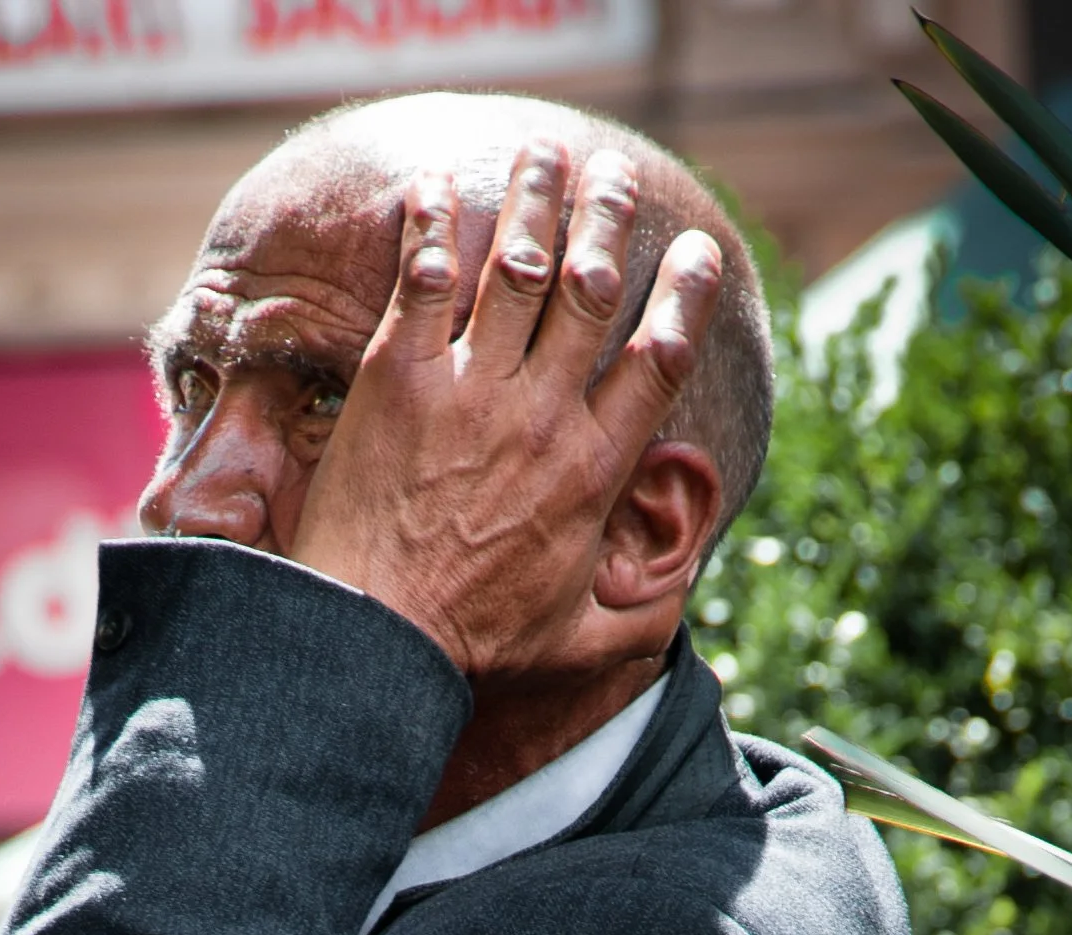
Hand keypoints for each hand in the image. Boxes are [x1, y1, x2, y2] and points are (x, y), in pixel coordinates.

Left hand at [291, 142, 722, 678]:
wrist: (374, 637)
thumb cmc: (470, 646)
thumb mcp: (575, 641)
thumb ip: (635, 615)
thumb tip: (675, 605)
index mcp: (593, 471)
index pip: (658, 360)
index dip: (684, 297)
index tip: (697, 253)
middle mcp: (541, 415)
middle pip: (590, 290)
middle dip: (609, 220)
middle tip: (616, 177)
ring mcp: (469, 389)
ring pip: (517, 266)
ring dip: (535, 199)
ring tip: (547, 151)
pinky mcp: (399, 377)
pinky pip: (422, 279)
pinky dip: (430, 224)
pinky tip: (435, 183)